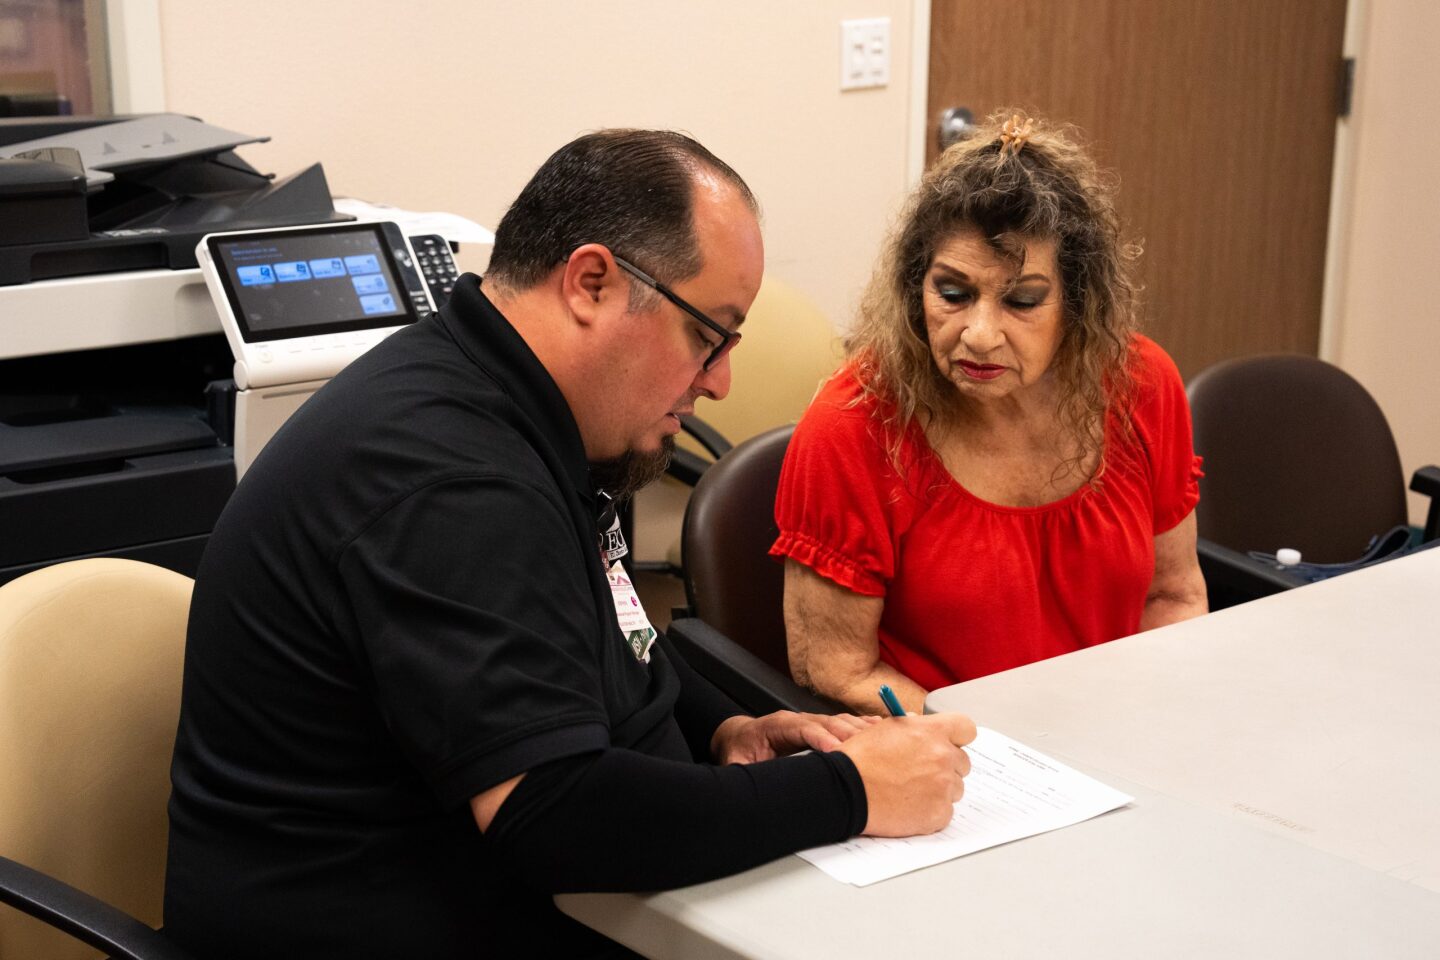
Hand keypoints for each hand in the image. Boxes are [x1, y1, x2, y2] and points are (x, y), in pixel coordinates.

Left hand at [711, 711, 879, 764]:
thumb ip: (742, 773)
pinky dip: (864, 726)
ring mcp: (811, 721)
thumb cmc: (740, 751)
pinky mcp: (820, 726)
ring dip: (861, 731)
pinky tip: (882, 730)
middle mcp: (798, 719)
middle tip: (870, 750)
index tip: (837, 752)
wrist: (740, 737)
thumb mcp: (736, 764)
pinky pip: (845, 723)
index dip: (822, 739)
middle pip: (829, 723)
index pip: (804, 729)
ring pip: (841, 721)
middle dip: (849, 736)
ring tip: (883, 742)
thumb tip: (746, 787)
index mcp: (777, 726)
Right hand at [837, 713, 976, 836]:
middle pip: (962, 762)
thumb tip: (926, 729)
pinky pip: (945, 812)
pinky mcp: (939, 813)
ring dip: (938, 790)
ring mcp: (943, 787)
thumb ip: (915, 727)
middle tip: (921, 772)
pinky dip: (930, 811)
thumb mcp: (887, 728)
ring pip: (955, 788)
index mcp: (932, 731)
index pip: (967, 729)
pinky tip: (908, 806)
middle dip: (946, 767)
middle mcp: (943, 756)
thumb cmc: (860, 759)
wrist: (845, 790)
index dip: (957, 738)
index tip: (948, 744)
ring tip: (909, 791)